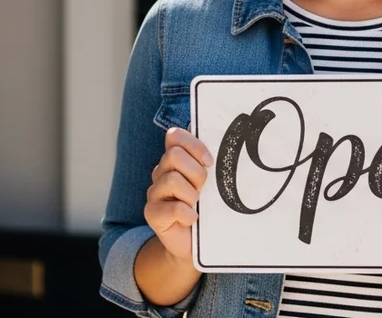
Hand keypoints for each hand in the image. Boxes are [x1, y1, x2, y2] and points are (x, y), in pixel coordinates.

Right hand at [144, 127, 212, 262]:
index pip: (174, 136)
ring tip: (196, 205)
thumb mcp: (211, 184)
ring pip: (173, 180)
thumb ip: (210, 164)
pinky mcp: (152, 213)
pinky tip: (192, 220)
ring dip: (191, 195)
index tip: (209, 162)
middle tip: (203, 189)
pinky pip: (174, 208)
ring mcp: (154, 193)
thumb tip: (229, 141)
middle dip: (196, 173)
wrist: (193, 246)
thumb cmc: (205, 210)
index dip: (193, 145)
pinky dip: (188, 215)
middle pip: (174, 155)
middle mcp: (161, 173)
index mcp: (174, 160)